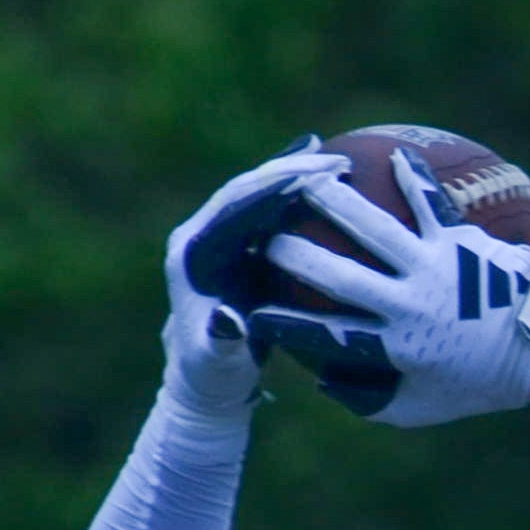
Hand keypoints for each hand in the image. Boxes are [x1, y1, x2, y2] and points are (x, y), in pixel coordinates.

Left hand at [163, 143, 346, 415]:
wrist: (202, 376)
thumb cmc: (214, 374)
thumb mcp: (218, 363)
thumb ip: (222, 341)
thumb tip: (230, 321)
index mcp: (193, 252)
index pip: (234, 208)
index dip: (272, 188)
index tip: (315, 176)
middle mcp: (201, 234)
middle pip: (246, 188)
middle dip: (289, 168)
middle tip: (335, 156)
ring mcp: (219, 236)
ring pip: (259, 191)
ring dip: (295, 171)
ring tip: (336, 154)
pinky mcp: (237, 243)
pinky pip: (269, 208)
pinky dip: (297, 192)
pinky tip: (331, 179)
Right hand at [249, 151, 529, 427]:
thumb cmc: (486, 385)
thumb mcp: (425, 408)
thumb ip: (372, 401)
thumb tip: (324, 381)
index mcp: (397, 346)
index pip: (326, 335)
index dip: (285, 325)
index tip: (251, 316)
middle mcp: (411, 304)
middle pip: (338, 276)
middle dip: (294, 257)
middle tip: (264, 241)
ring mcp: (437, 268)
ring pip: (376, 229)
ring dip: (336, 202)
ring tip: (306, 179)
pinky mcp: (464, 242)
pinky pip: (431, 204)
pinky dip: (414, 178)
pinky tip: (394, 155)